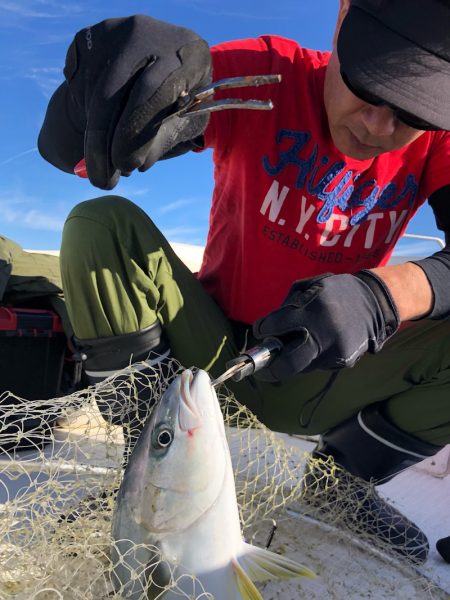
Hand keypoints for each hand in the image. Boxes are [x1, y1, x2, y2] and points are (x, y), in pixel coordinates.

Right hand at [38, 15, 211, 188]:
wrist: (158, 62)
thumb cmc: (180, 102)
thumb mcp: (184, 123)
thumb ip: (162, 142)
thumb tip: (132, 165)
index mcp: (187, 52)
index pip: (153, 92)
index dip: (135, 134)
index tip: (127, 167)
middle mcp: (148, 35)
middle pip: (114, 94)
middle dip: (105, 144)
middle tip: (103, 181)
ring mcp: (115, 33)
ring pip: (92, 95)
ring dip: (93, 140)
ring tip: (102, 170)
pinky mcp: (89, 39)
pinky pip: (79, 88)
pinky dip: (87, 119)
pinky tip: (102, 132)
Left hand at [252, 271, 399, 381]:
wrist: (375, 302)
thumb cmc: (336, 291)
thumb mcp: (310, 287)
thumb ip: (288, 307)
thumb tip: (267, 331)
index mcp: (315, 309)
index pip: (276, 326)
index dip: (263, 329)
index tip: (260, 330)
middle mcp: (326, 333)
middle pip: (289, 363)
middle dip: (271, 369)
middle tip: (262, 368)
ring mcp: (336, 351)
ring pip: (301, 367)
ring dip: (291, 360)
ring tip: (290, 348)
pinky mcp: (344, 361)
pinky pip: (316, 365)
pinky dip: (309, 358)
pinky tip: (314, 345)